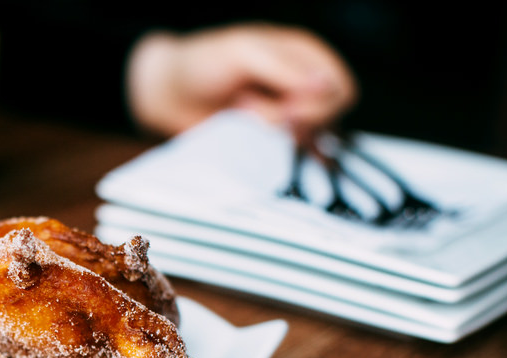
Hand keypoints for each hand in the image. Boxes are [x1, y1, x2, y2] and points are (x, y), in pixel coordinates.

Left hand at [126, 23, 356, 137]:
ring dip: (272, 131)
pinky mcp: (268, 140)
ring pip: (305, 139)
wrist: (167, 94)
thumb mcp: (243, 53)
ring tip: (241, 112)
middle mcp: (301, 85)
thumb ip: (285, 68)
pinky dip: (270, 151)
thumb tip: (324, 85)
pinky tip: (247, 136)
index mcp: (303, 54)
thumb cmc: (201, 63)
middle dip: (292, 119)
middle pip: (328, 117)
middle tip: (252, 109)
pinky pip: (286, 155)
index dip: (318, 104)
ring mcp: (285, 114)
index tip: (286, 110)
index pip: (339, 87)